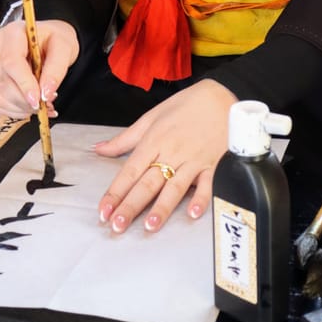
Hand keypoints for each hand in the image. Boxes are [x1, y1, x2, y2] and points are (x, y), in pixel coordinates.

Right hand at [0, 19, 78, 116]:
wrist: (50, 40)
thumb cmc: (55, 39)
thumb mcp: (64, 47)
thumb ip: (56, 69)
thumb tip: (46, 92)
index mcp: (13, 33)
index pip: (12, 61)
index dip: (24, 83)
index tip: (38, 99)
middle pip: (4, 80)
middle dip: (25, 99)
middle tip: (45, 103)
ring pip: (0, 94)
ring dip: (22, 106)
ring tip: (42, 104)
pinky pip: (0, 101)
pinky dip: (17, 109)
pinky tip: (32, 106)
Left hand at [92, 79, 237, 234]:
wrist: (222, 95)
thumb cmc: (187, 105)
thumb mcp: (152, 116)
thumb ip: (125, 138)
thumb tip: (99, 149)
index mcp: (154, 140)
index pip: (130, 171)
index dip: (115, 192)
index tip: (103, 211)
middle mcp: (172, 152)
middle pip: (148, 183)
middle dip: (131, 206)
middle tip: (117, 226)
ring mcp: (193, 160)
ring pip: (174, 188)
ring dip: (162, 208)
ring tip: (149, 226)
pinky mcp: (213, 164)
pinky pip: (207, 184)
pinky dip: (200, 199)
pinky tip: (192, 213)